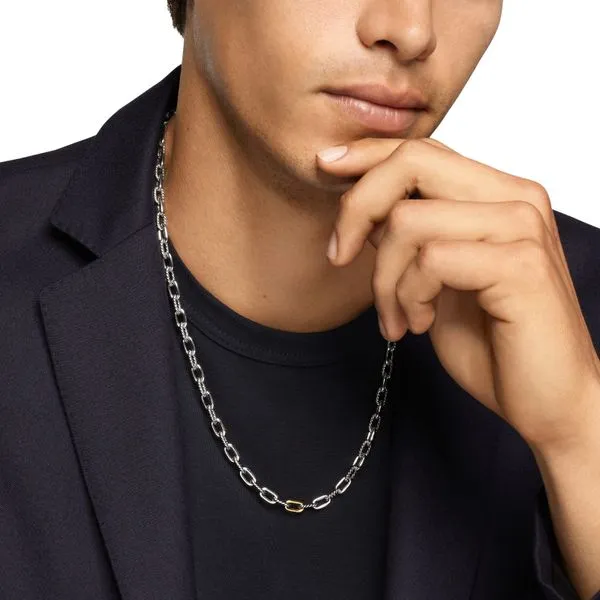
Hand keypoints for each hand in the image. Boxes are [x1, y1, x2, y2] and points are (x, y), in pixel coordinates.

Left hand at [316, 138, 599, 452]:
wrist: (547, 399)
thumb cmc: (492, 341)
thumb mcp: (436, 281)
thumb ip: (412, 238)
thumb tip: (365, 211)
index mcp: (497, 195)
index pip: (423, 150)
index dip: (367, 154)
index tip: (327, 166)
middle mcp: (515, 197)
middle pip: (412, 162)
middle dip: (357, 207)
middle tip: (339, 255)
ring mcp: (522, 227)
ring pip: (409, 220)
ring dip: (384, 279)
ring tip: (396, 318)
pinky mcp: (520, 265)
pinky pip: (430, 261)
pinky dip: (409, 298)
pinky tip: (420, 325)